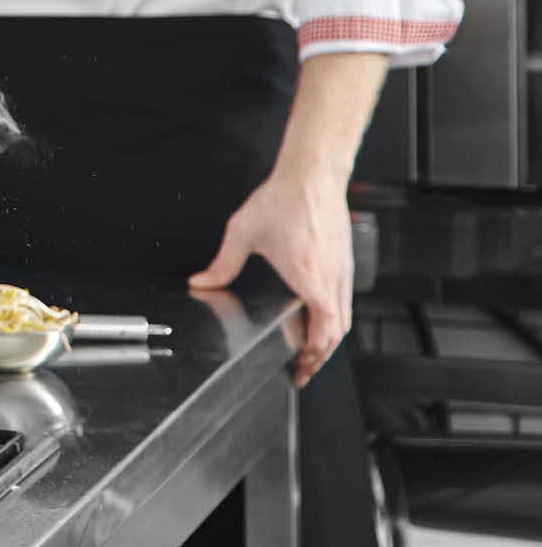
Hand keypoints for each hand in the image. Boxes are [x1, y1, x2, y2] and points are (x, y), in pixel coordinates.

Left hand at [190, 167, 353, 384]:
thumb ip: (222, 263)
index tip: (299, 367)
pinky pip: (344, 301)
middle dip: (320, 356)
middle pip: (335, 331)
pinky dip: (334, 320)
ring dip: (328, 340)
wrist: (312, 176)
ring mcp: (342, 270)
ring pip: (344, 318)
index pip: (321, 328)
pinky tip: (320, 322)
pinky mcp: (345, 263)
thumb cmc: (283, 199)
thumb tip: (200, 282)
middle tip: (302, 370)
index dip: (312, 354)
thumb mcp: (242, 232)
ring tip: (311, 354)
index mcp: (307, 275)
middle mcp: (330, 276)